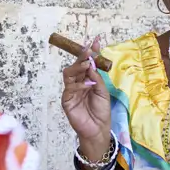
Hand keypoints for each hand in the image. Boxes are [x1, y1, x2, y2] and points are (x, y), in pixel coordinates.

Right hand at [61, 37, 110, 159]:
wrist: (98, 129)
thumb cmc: (101, 111)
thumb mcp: (103, 91)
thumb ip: (96, 77)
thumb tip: (92, 62)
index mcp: (86, 79)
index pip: (86, 62)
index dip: (90, 51)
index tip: (96, 40)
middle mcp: (77, 83)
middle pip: (75, 65)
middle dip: (82, 56)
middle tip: (89, 51)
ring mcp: (70, 91)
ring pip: (68, 73)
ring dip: (77, 67)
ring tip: (87, 64)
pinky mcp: (66, 100)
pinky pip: (70, 88)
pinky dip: (78, 85)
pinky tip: (87, 84)